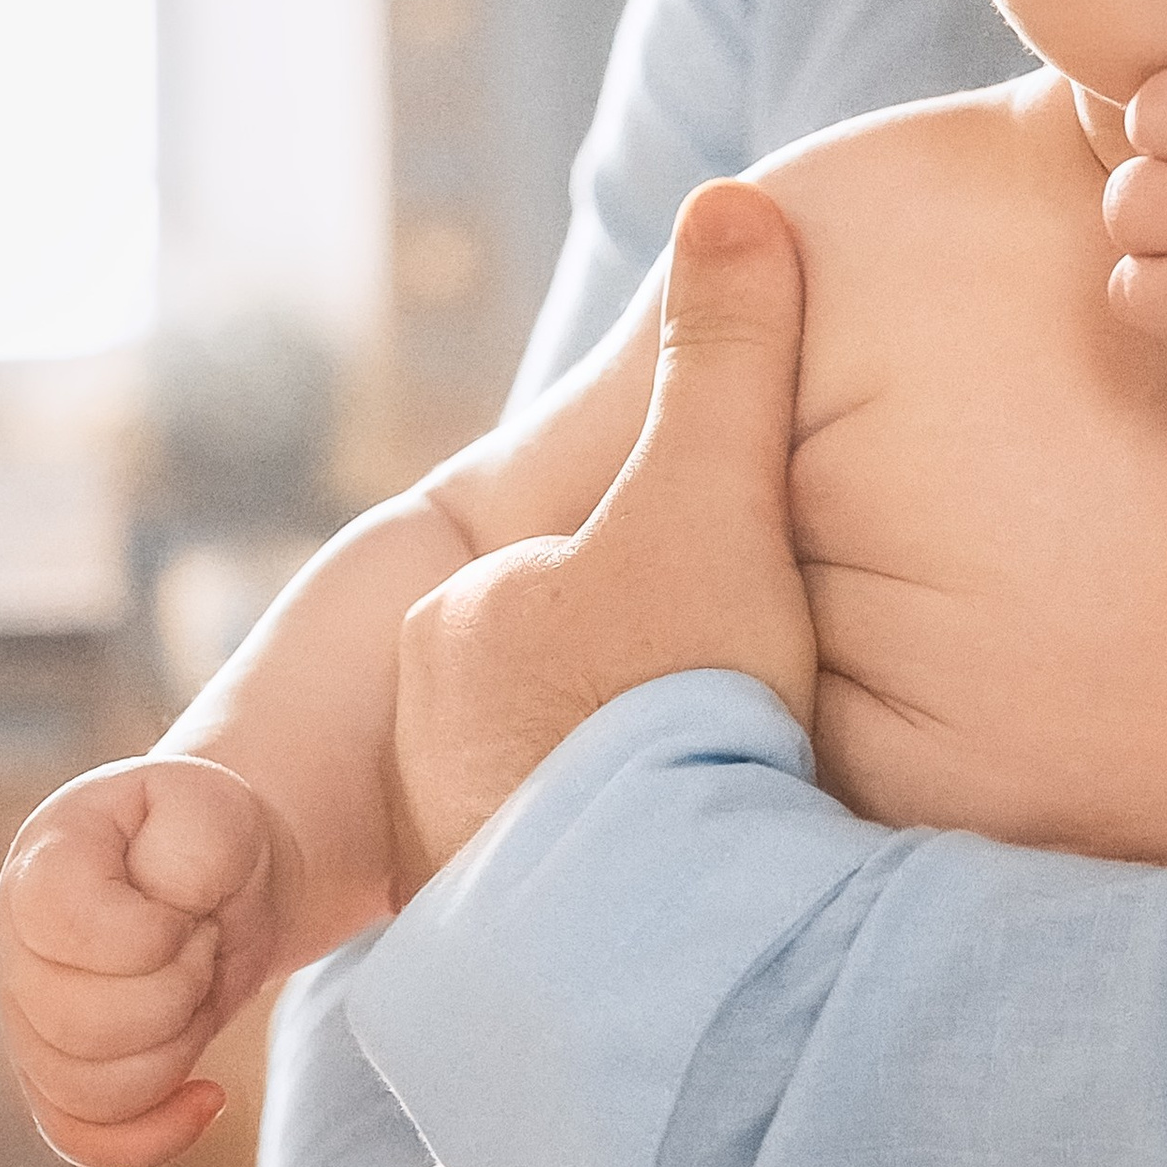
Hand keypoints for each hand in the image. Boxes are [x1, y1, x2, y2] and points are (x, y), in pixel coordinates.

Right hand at [0, 755, 279, 1166]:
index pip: (68, 929)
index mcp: (42, 869)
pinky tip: (207, 1096)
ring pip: (95, 1091)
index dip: (154, 933)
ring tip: (198, 986)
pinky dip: (156, 1134)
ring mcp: (30, 1026)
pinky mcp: (61, 1082)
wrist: (223, 879)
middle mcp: (17, 953)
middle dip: (180, 986)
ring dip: (180, 1044)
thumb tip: (167, 928)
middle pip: (84, 1025)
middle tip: (202, 940)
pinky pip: (88, 1141)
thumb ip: (196, 850)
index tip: (190, 905)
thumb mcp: (218, 809)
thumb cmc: (210, 838)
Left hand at [393, 179, 817, 878]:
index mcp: (469, 622)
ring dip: (632, 798)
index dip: (678, 589)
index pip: (588, 573)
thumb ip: (729, 353)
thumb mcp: (719, 495)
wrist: (648, 930)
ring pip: (561, 790)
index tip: (734, 639)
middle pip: (567, 684)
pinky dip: (621, 890)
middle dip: (641, 701)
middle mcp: (428, 741)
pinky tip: (686, 901)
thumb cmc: (678, 696)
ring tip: (722, 818)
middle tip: (738, 730)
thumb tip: (729, 203)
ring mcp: (451, 856)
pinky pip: (565, 895)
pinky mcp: (486, 963)